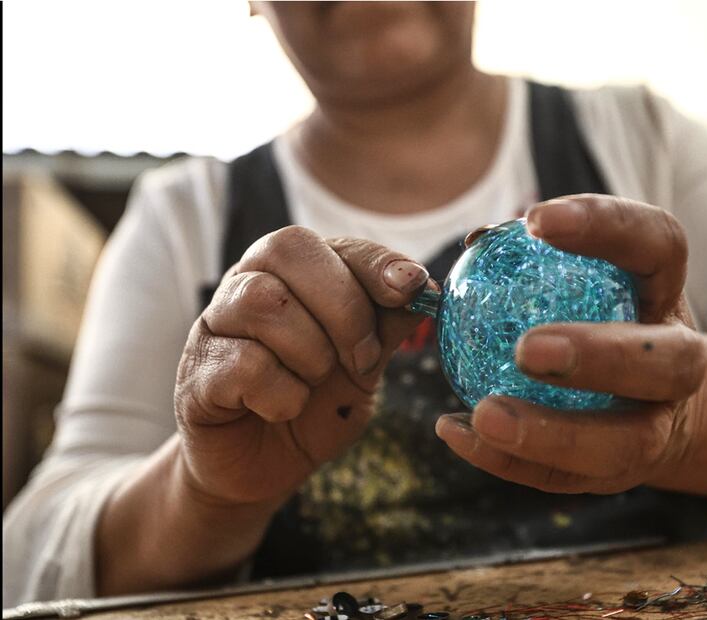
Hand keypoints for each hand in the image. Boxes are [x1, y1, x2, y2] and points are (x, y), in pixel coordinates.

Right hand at [175, 226, 432, 506]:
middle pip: (289, 249)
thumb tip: (428, 288)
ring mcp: (215, 325)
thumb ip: (388, 324)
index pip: (335, 243)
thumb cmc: (317, 405)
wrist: (264, 468)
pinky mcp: (196, 374)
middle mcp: (249, 284)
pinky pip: (244, 364)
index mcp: (295, 274)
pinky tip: (283, 409)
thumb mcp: (365, 365)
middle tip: (365, 360)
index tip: (412, 288)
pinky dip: (282, 394)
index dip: (377, 262)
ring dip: (311, 352)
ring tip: (316, 384)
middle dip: (345, 308)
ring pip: (264, 301)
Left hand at [435, 195, 706, 493]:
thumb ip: (538, 258)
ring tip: (483, 414)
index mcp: (666, 293)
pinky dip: (506, 460)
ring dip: (552, 434)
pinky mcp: (619, 473)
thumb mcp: (590, 274)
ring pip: (621, 442)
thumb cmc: (605, 316)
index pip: (658, 244)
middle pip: (662, 362)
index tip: (534, 220)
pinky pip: (564, 478)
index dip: (605, 226)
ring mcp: (656, 427)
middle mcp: (678, 363)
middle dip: (601, 357)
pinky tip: (454, 431)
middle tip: (527, 349)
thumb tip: (478, 242)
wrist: (660, 400)